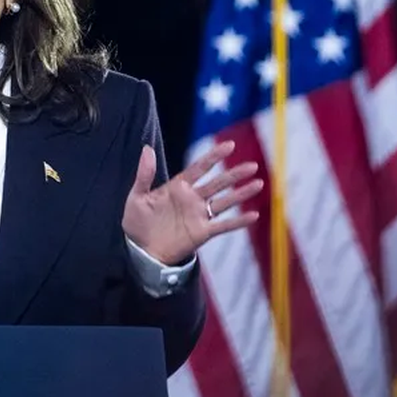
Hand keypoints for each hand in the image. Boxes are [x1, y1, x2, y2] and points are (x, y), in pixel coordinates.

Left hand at [121, 140, 262, 265]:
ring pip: (225, 201)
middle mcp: (192, 199)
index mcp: (177, 187)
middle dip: (234, 174)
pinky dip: (238, 222)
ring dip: (241, 193)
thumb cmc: (137, 223)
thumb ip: (144, 174)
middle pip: (218, 183)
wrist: (140, 252)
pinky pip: (223, 226)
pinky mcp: (202, 233)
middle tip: (252, 165)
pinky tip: (253, 215)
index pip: (199, 168)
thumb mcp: (137, 196)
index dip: (213, 157)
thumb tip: (147, 147)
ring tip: (258, 184)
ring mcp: (199, 216)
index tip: (229, 144)